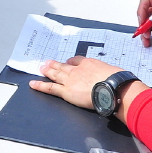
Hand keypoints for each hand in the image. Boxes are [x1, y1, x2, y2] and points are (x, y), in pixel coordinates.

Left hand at [29, 57, 147, 112]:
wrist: (114, 88)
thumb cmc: (118, 81)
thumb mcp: (114, 72)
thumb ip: (110, 74)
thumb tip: (117, 78)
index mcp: (90, 63)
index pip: (77, 61)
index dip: (71, 62)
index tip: (68, 63)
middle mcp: (78, 69)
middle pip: (63, 66)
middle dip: (55, 64)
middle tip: (47, 62)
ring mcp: (70, 80)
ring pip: (55, 74)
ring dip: (47, 71)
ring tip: (41, 68)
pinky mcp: (66, 91)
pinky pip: (50, 88)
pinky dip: (40, 85)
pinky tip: (33, 84)